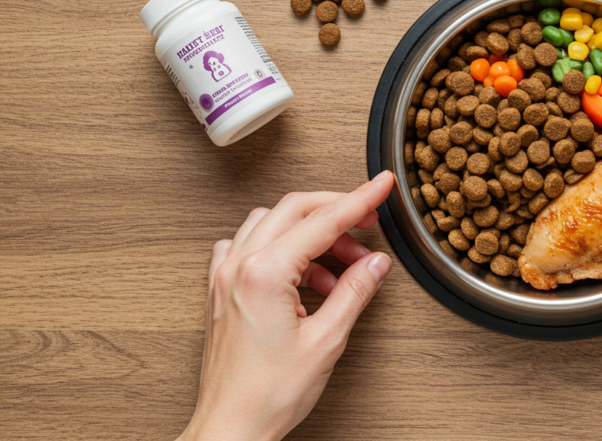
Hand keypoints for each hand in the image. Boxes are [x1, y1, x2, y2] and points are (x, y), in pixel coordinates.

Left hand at [177, 171, 396, 440]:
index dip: (359, 200)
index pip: (322, 220)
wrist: (232, 427)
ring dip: (309, 231)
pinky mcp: (220, 291)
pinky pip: (247, 246)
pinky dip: (278, 247)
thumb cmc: (268, 394)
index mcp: (265, 273)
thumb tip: (375, 264)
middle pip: (293, 209)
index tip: (381, 185)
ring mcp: (225, 277)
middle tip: (369, 220)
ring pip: (270, 223)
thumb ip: (354, 292)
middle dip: (336, 210)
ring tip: (340, 263)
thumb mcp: (326, 340)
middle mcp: (239, 267)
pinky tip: (299, 271)